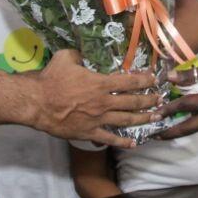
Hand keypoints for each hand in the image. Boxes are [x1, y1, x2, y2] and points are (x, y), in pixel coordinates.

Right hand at [30, 50, 159, 147]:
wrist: (36, 102)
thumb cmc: (50, 79)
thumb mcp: (65, 58)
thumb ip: (79, 55)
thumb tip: (84, 54)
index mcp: (100, 83)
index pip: (129, 81)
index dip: (144, 80)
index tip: (154, 80)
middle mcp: (104, 102)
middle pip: (133, 102)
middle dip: (149, 100)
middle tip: (161, 99)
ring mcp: (98, 119)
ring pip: (126, 120)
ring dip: (143, 119)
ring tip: (155, 117)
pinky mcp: (89, 132)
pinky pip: (109, 138)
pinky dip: (122, 142)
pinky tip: (133, 143)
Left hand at [157, 57, 197, 139]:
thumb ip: (189, 74)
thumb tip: (169, 77)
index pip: (184, 107)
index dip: (168, 110)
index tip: (155, 115)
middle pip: (189, 128)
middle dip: (172, 133)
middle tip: (157, 136)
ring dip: (187, 129)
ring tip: (173, 129)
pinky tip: (196, 120)